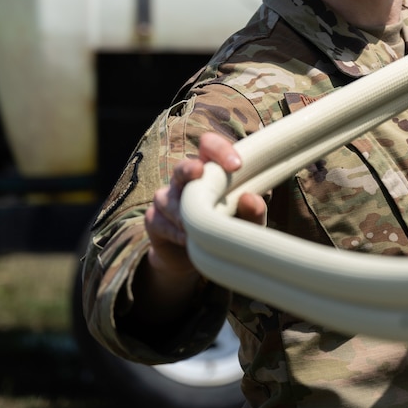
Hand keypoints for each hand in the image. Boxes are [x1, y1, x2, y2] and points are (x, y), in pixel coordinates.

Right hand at [139, 133, 266, 317]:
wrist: (196, 261)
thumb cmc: (227, 231)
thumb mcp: (246, 224)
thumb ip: (253, 212)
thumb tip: (250, 198)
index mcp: (212, 170)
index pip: (210, 146)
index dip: (220, 150)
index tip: (236, 165)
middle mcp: (187, 180)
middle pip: (182, 166)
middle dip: (189, 169)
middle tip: (199, 172)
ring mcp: (167, 198)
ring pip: (168, 198)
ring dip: (185, 214)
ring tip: (200, 230)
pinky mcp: (154, 219)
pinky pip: (158, 220)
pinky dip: (174, 231)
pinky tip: (188, 239)